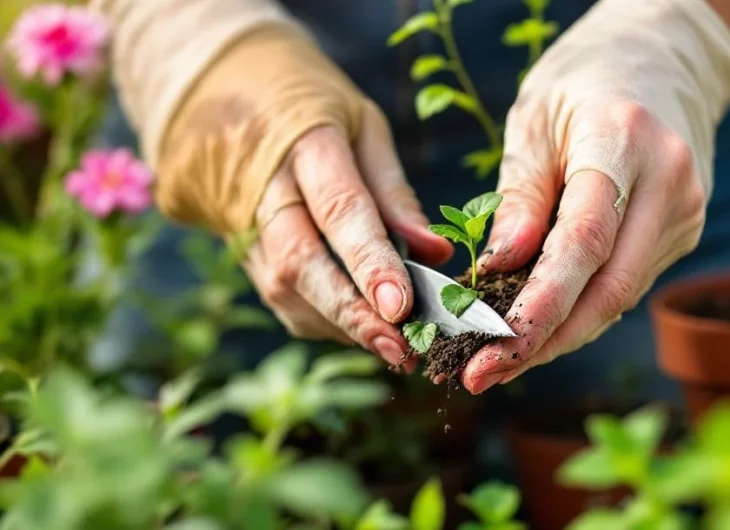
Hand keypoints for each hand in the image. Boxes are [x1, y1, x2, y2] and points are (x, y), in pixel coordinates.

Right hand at [153, 25, 452, 366]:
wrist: (224, 107)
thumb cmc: (315, 114)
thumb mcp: (365, 130)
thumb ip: (395, 194)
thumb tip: (436, 255)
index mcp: (305, 147)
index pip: (339, 210)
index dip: (369, 263)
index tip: (401, 306)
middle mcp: (267, 193)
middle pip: (301, 264)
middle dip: (353, 315)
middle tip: (402, 350)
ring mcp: (247, 229)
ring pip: (288, 292)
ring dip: (343, 329)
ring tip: (397, 351)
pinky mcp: (246, 257)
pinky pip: (285, 301)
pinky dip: (327, 323)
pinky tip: (363, 331)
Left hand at [459, 0, 729, 392]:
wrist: (661, 60)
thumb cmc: (584, 81)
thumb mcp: (533, 120)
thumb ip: (520, 196)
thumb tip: (499, 269)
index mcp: (625, 143)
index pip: (583, 242)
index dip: (538, 305)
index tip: (490, 347)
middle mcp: (669, 185)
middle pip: (609, 289)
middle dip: (543, 342)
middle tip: (482, 375)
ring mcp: (685, 213)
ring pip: (619, 297)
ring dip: (557, 336)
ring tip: (495, 360)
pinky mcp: (682, 232)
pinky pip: (625, 284)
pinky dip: (580, 310)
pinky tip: (536, 327)